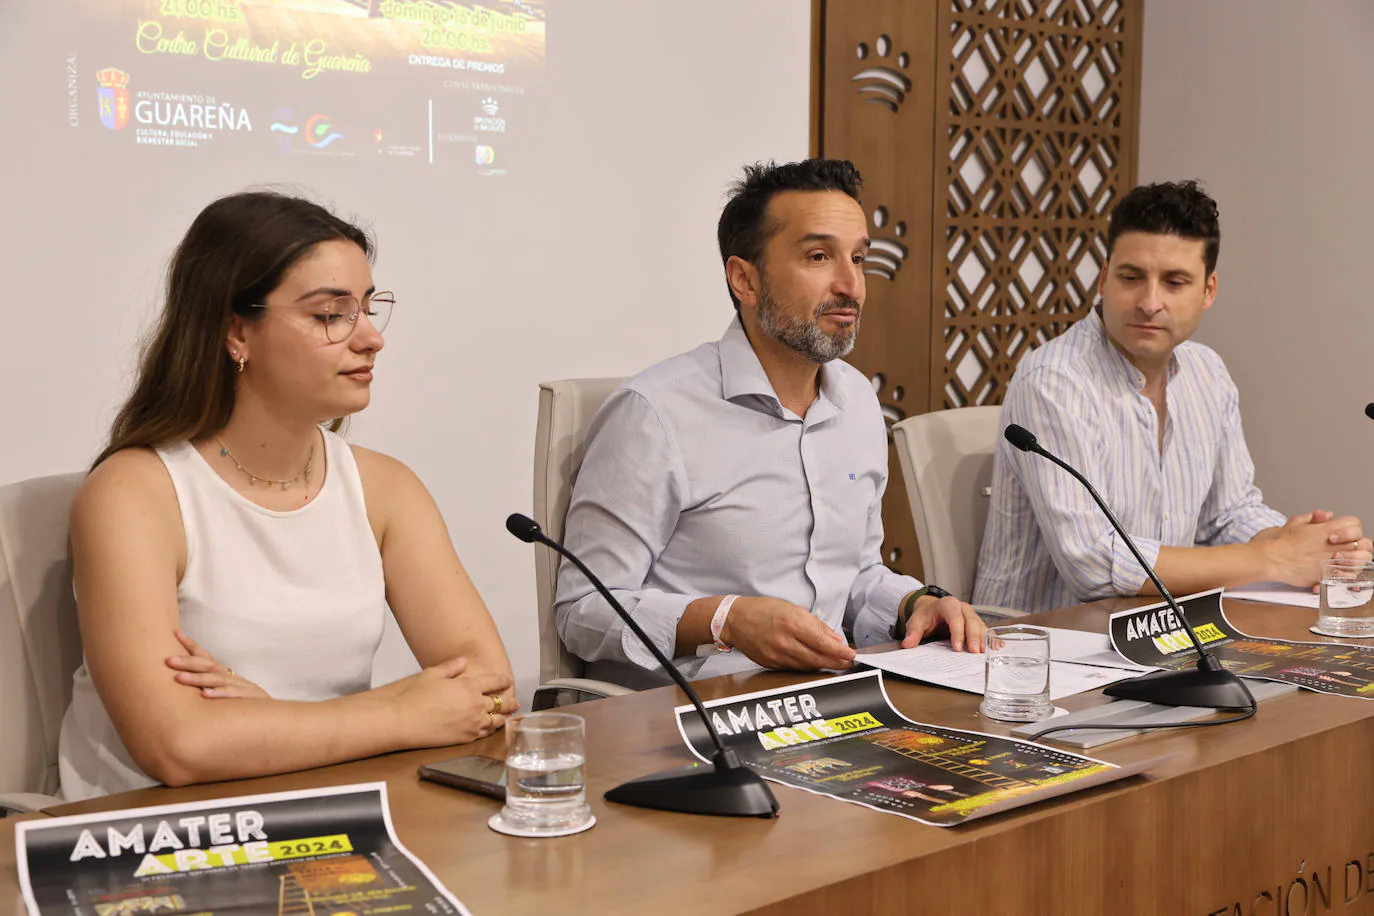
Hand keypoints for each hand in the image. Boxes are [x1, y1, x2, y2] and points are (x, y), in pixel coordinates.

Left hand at [166, 629, 270, 698]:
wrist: (270, 712)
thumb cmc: (240, 701)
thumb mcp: (222, 689)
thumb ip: (204, 684)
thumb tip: (178, 679)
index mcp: (222, 672)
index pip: (205, 656)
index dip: (191, 645)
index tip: (175, 633)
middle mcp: (229, 676)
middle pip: (208, 665)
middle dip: (188, 661)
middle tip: (169, 660)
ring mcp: (238, 686)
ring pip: (216, 679)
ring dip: (197, 678)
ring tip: (179, 678)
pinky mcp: (246, 699)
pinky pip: (230, 695)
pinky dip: (218, 694)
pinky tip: (204, 695)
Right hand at [384, 657, 517, 747]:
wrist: (400, 720)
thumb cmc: (412, 696)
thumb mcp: (432, 673)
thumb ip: (452, 667)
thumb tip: (463, 661)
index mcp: (468, 686)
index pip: (495, 682)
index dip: (504, 680)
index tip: (508, 680)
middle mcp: (475, 705)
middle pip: (502, 703)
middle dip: (510, 701)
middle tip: (515, 701)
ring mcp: (471, 723)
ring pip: (496, 720)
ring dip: (503, 717)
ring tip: (508, 716)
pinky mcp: (464, 738)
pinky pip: (485, 734)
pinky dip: (491, 729)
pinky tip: (491, 728)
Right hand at [720, 597, 855, 671]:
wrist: (735, 620)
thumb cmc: (763, 610)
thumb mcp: (792, 609)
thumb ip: (816, 625)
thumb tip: (835, 639)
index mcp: (792, 623)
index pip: (822, 642)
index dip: (840, 651)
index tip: (851, 654)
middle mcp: (784, 642)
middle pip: (817, 658)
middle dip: (836, 662)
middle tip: (848, 663)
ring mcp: (777, 655)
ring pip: (808, 666)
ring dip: (824, 666)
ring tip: (836, 663)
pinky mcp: (771, 664)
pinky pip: (795, 668)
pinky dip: (808, 667)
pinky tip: (816, 663)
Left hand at [900, 595, 984, 652]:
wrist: (931, 610)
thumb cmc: (925, 616)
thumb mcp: (916, 621)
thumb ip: (913, 632)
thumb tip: (908, 644)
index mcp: (948, 604)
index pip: (955, 618)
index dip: (957, 633)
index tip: (957, 648)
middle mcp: (962, 607)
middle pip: (971, 621)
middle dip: (973, 636)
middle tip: (974, 652)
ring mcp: (971, 614)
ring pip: (980, 625)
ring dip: (983, 639)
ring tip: (985, 652)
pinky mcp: (976, 622)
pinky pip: (985, 629)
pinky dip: (991, 638)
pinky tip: (997, 646)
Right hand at [1257, 511, 1372, 587]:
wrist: (1272, 558)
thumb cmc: (1279, 542)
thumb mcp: (1295, 523)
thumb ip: (1312, 518)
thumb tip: (1324, 515)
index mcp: (1328, 530)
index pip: (1354, 524)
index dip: (1350, 529)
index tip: (1342, 535)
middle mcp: (1335, 545)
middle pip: (1366, 543)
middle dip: (1360, 546)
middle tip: (1349, 549)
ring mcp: (1335, 560)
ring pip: (1363, 560)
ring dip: (1358, 561)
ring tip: (1345, 562)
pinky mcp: (1330, 575)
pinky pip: (1349, 576)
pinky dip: (1346, 576)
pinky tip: (1337, 574)